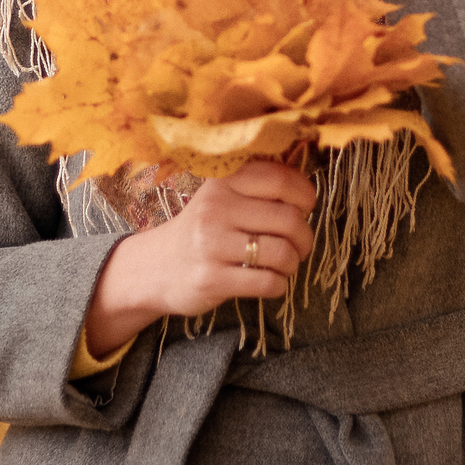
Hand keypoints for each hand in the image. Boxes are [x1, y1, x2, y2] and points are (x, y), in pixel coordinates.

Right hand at [82, 160, 317, 353]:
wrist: (155, 267)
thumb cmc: (202, 230)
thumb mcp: (221, 197)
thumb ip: (257, 187)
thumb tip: (309, 188)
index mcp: (222, 181)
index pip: (281, 179)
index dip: (305, 195)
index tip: (305, 208)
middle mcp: (215, 208)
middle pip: (288, 218)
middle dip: (304, 237)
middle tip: (300, 245)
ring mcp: (211, 245)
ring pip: (282, 253)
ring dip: (293, 263)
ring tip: (285, 265)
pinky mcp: (212, 279)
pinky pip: (268, 283)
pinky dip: (279, 285)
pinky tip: (271, 281)